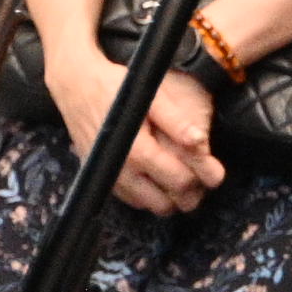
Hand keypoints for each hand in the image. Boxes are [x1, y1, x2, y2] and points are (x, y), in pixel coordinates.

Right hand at [115, 69, 219, 214]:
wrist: (76, 85)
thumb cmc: (116, 87)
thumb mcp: (152, 96)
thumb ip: (176, 122)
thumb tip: (200, 143)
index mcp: (137, 151)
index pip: (179, 182)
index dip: (202, 179)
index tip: (215, 173)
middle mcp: (120, 172)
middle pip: (165, 204)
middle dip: (187, 194)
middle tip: (199, 176)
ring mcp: (108, 178)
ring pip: (148, 206)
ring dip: (167, 197)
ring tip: (179, 175)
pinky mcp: (101, 178)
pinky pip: (130, 200)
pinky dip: (148, 195)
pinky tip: (156, 176)